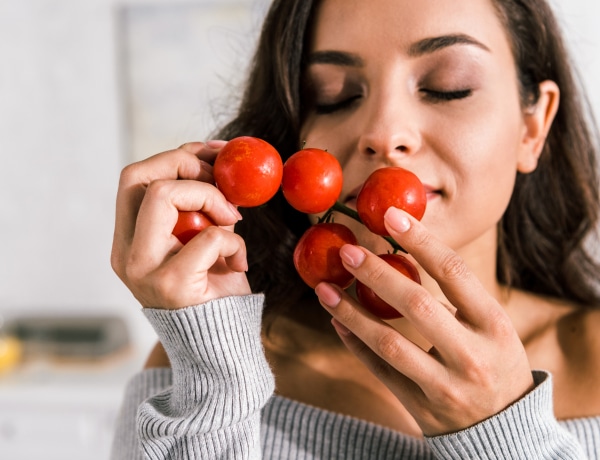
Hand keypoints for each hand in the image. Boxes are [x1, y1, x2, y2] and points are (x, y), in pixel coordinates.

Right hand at [111, 142, 250, 308]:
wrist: (220, 347)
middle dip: (187, 165)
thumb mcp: (202, 241)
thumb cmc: (214, 291)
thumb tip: (216, 158)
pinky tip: (239, 261)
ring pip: (162, 195)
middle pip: (139, 177)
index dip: (175, 156)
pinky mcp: (171, 285)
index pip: (134, 179)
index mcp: (129, 241)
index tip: (215, 154)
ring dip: (211, 198)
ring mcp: (143, 270)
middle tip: (222, 182)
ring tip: (233, 221)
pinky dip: (233, 239)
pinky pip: (207, 235)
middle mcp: (127, 254)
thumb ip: (198, 208)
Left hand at [315, 207, 533, 435]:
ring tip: (325, 290)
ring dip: (352, 313)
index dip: (420, 240)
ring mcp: (445, 385)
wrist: (505, 428)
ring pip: (389, 343)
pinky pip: (380, 370)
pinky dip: (355, 343)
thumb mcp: (492, 327)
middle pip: (416, 304)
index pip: (454, 272)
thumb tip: (404, 253)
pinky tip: (337, 321)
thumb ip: (457, 296)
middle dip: (377, 274)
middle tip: (347, 252)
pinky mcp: (421, 407)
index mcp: (494, 325)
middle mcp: (472, 355)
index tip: (391, 217)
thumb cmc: (495, 362)